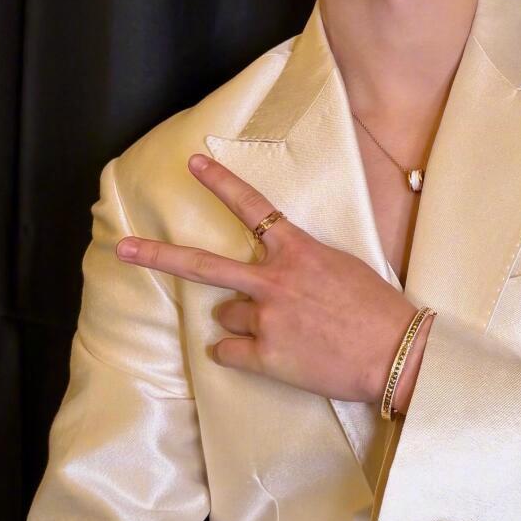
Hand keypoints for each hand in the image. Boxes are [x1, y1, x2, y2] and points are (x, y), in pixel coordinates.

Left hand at [113, 153, 420, 403]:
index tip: (194, 162)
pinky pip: (229, 352)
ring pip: (224, 315)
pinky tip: (263, 354)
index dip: (220, 182)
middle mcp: (274, 282)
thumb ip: (303, 263)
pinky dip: (236, 352)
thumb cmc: (377, 307)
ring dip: (237, 318)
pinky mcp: (267, 357)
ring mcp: (267, 320)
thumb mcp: (342, 267)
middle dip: (157, 255)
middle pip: (202, 266)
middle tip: (122, 248)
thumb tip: (277, 271)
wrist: (397, 353)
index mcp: (298, 251)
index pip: (253, 207)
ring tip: (273, 326)